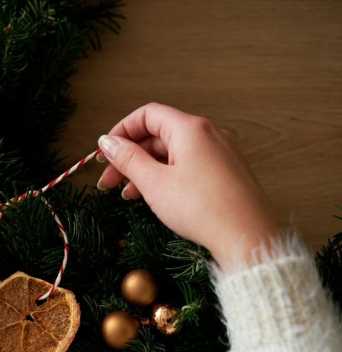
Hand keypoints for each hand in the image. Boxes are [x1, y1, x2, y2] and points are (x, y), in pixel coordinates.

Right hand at [96, 103, 279, 267]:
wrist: (246, 236)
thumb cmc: (201, 207)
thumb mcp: (155, 183)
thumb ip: (128, 159)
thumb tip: (108, 142)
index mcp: (190, 128)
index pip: (147, 115)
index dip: (121, 131)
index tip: (105, 153)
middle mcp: (208, 134)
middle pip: (158, 135)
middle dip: (129, 156)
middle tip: (109, 181)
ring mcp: (219, 153)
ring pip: (172, 153)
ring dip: (145, 170)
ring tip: (127, 195)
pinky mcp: (225, 172)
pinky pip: (187, 166)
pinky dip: (166, 176)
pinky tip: (154, 197)